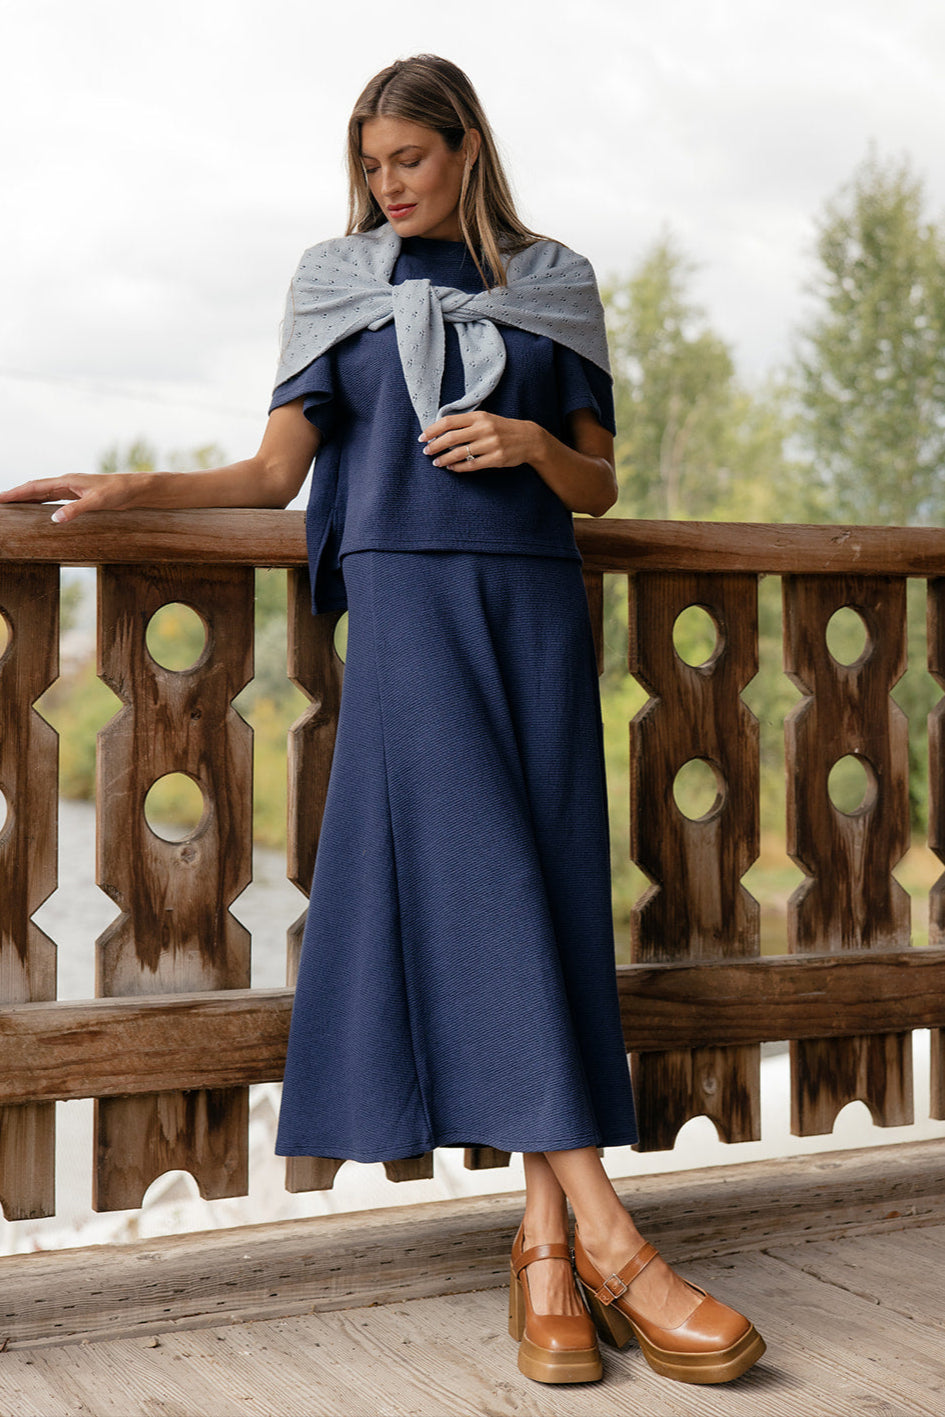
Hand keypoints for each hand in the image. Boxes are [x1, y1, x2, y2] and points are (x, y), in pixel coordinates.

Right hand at [0, 472, 154, 523]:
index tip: (0, 499)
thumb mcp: (97, 502)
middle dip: (16, 495)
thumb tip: (54, 519)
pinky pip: (53, 498)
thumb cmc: (118, 491)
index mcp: (67, 481)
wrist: (134, 488)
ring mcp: (72, 489)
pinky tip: (37, 509)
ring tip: (11, 505)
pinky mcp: (79, 496)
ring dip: (26, 498)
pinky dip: (41, 502)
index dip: (16, 493)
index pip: (35, 487)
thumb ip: (75, 510)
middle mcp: (66, 483)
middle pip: (35, 489)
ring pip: (43, 493)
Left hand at [419, 411, 542, 471]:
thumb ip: (466, 423)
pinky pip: (472, 465)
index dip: (432, 430)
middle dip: (435, 446)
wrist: (528, 438)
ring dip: (444, 459)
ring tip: (436, 463)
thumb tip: (439, 430)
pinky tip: (452, 468)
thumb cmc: (502, 428)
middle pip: (451, 438)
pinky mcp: (496, 458)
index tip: (422, 438)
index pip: (449, 422)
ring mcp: (491, 444)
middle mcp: (484, 429)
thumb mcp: (485, 419)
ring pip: (460, 453)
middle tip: (426, 452)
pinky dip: (458, 468)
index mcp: (479, 416)